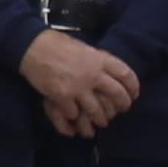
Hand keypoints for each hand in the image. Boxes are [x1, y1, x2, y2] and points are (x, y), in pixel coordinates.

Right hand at [23, 31, 141, 136]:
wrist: (33, 47)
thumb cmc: (57, 44)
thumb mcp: (84, 48)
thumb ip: (98, 61)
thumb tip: (108, 73)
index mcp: (100, 59)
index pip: (125, 74)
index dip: (133, 87)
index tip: (134, 94)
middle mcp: (93, 74)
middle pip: (117, 95)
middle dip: (122, 106)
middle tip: (122, 111)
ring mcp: (78, 87)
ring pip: (97, 111)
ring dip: (100, 119)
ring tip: (101, 122)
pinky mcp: (62, 97)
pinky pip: (74, 114)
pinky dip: (75, 119)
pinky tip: (75, 119)